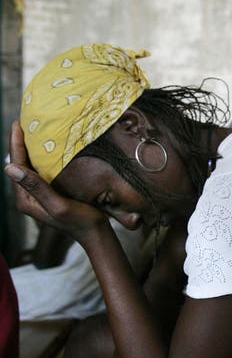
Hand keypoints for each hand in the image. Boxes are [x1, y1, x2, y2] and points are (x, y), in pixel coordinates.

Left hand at [4, 121, 106, 241]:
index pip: (16, 166)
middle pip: (21, 165)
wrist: (96, 234)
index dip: (16, 145)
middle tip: (24, 123)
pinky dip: (43, 158)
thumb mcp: (58, 205)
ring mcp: (39, 196)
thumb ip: (36, 187)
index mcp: (26, 200)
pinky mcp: (51, 194)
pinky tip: (49, 149)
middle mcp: (29, 197)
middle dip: (21, 144)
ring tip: (34, 131)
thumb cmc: (81, 222)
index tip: (18, 125)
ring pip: (31, 168)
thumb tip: (8, 168)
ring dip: (32, 150)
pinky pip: (42, 172)